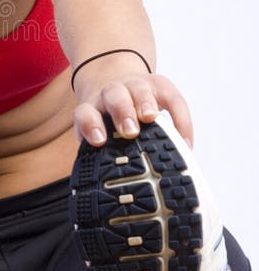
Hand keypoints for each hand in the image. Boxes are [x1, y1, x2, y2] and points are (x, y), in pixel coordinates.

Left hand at [73, 68, 192, 148]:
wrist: (115, 82)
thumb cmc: (109, 121)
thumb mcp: (102, 134)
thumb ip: (104, 154)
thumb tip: (112, 188)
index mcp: (93, 108)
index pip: (85, 113)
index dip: (90, 125)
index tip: (99, 141)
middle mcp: (112, 93)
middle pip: (114, 95)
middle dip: (122, 112)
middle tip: (130, 131)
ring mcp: (135, 86)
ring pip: (138, 89)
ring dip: (144, 103)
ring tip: (151, 119)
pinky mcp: (160, 85)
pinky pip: (173, 98)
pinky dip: (180, 118)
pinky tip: (185, 142)